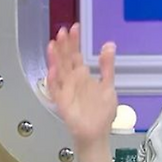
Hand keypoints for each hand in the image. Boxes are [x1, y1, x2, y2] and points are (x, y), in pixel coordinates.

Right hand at [47, 23, 117, 147]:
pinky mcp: (62, 103)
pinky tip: (52, 71)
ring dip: (55, 59)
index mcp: (82, 76)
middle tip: (62, 30)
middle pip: (65, 60)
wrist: (97, 134)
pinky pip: (55, 91)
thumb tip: (109, 45)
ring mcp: (66, 91)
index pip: (76, 55)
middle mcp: (72, 81)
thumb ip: (107, 66)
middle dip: (64, 46)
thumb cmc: (101, 112)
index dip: (75, 42)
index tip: (75, 27)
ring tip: (53, 45)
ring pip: (58, 71)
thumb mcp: (108, 85)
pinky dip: (53, 81)